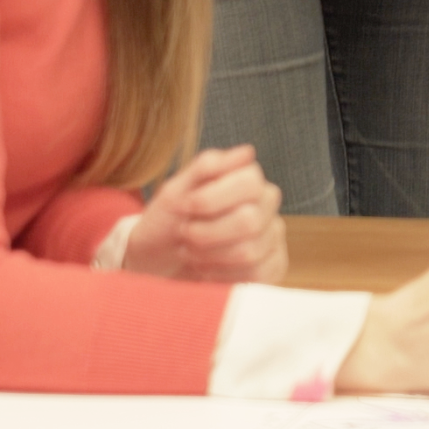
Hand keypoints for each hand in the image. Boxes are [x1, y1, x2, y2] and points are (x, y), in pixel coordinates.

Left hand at [121, 146, 286, 283]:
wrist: (157, 263)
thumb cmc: (167, 223)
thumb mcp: (175, 191)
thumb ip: (207, 168)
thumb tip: (247, 152)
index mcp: (247, 180)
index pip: (250, 182)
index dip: (213, 198)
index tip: (185, 206)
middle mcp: (266, 205)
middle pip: (250, 220)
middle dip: (207, 233)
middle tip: (185, 234)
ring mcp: (272, 237)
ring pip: (250, 252)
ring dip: (210, 256)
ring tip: (191, 252)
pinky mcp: (271, 268)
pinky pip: (256, 276)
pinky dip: (222, 276)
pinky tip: (207, 270)